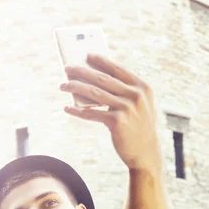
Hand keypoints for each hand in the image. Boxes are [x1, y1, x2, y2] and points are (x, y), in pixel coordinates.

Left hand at [60, 54, 162, 174]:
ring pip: (95, 93)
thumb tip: (92, 81)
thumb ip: (122, 92)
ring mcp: (127, 108)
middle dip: (82, 72)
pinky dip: (78, 111)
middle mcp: (136, 95)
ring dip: (75, 88)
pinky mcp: (117, 122)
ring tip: (63, 85)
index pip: (118, 69)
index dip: (102, 61)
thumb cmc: (138, 127)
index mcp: (142, 87)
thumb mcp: (137, 106)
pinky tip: (67, 108)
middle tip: (67, 68)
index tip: (87, 55)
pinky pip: (92, 113)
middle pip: (103, 79)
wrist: (146, 153)